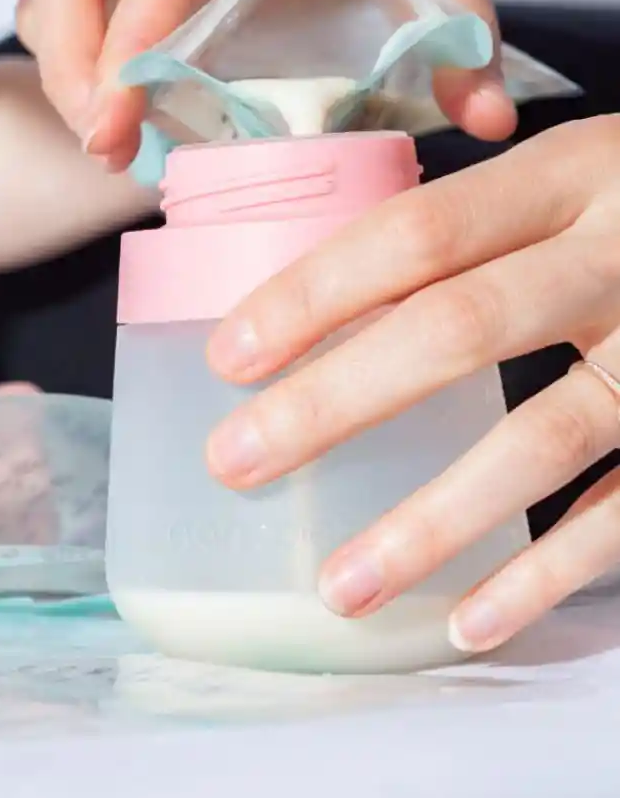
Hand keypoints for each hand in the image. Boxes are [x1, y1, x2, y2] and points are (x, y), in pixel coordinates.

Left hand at [204, 116, 619, 652]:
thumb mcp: (566, 178)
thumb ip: (469, 224)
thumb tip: (319, 300)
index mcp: (568, 176)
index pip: (416, 233)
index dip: (314, 294)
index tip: (229, 357)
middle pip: (457, 329)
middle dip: (331, 402)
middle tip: (234, 462)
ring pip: (543, 439)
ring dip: (431, 524)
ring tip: (339, 587)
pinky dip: (546, 573)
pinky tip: (468, 620)